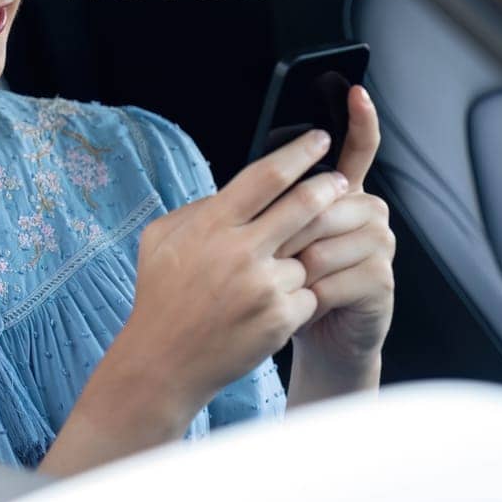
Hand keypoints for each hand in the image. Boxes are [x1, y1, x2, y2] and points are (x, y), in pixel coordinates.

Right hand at [117, 126, 345, 415]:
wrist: (163, 362)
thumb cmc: (161, 296)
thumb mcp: (160, 238)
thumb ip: (199, 208)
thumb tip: (234, 189)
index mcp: (212, 224)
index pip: (267, 175)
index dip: (299, 153)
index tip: (320, 139)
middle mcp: (240, 250)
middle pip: (303, 204)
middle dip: (329, 187)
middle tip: (341, 181)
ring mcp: (263, 285)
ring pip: (308, 254)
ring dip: (303, 256)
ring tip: (276, 271)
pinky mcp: (280, 318)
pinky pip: (308, 294)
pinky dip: (298, 296)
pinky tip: (271, 307)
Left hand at [285, 85, 393, 393]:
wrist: (315, 337)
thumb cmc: (288, 285)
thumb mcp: (275, 240)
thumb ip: (271, 207)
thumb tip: (245, 184)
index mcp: (341, 195)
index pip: (358, 149)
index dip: (361, 120)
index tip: (356, 91)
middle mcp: (367, 212)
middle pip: (323, 202)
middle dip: (288, 233)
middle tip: (271, 258)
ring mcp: (379, 244)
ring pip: (324, 241)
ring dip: (294, 268)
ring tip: (287, 284)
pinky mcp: (380, 279)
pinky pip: (333, 277)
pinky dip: (309, 296)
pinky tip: (305, 306)